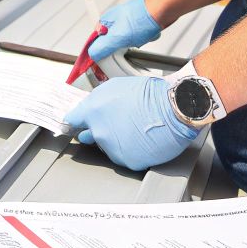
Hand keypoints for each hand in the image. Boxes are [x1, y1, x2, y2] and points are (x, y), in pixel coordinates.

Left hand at [63, 76, 197, 170]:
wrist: (174, 108)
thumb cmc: (150, 94)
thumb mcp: (116, 86)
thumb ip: (97, 99)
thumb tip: (90, 108)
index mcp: (93, 111)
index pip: (72, 120)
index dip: (75, 122)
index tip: (73, 125)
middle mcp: (99, 132)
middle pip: (91, 136)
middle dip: (100, 130)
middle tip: (117, 124)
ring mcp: (113, 149)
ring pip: (109, 147)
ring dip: (117, 141)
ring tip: (136, 129)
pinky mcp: (128, 161)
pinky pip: (125, 157)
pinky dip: (132, 151)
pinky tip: (142, 140)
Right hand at [87, 0, 161, 60]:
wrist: (163, 7)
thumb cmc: (141, 17)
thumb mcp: (117, 37)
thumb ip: (101, 47)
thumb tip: (91, 55)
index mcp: (106, 21)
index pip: (97, 41)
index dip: (103, 51)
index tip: (109, 58)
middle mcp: (116, 20)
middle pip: (114, 43)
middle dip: (124, 47)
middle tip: (129, 44)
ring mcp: (128, 21)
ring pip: (128, 41)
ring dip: (136, 42)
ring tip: (141, 37)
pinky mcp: (140, 23)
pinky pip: (140, 37)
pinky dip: (145, 38)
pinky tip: (148, 34)